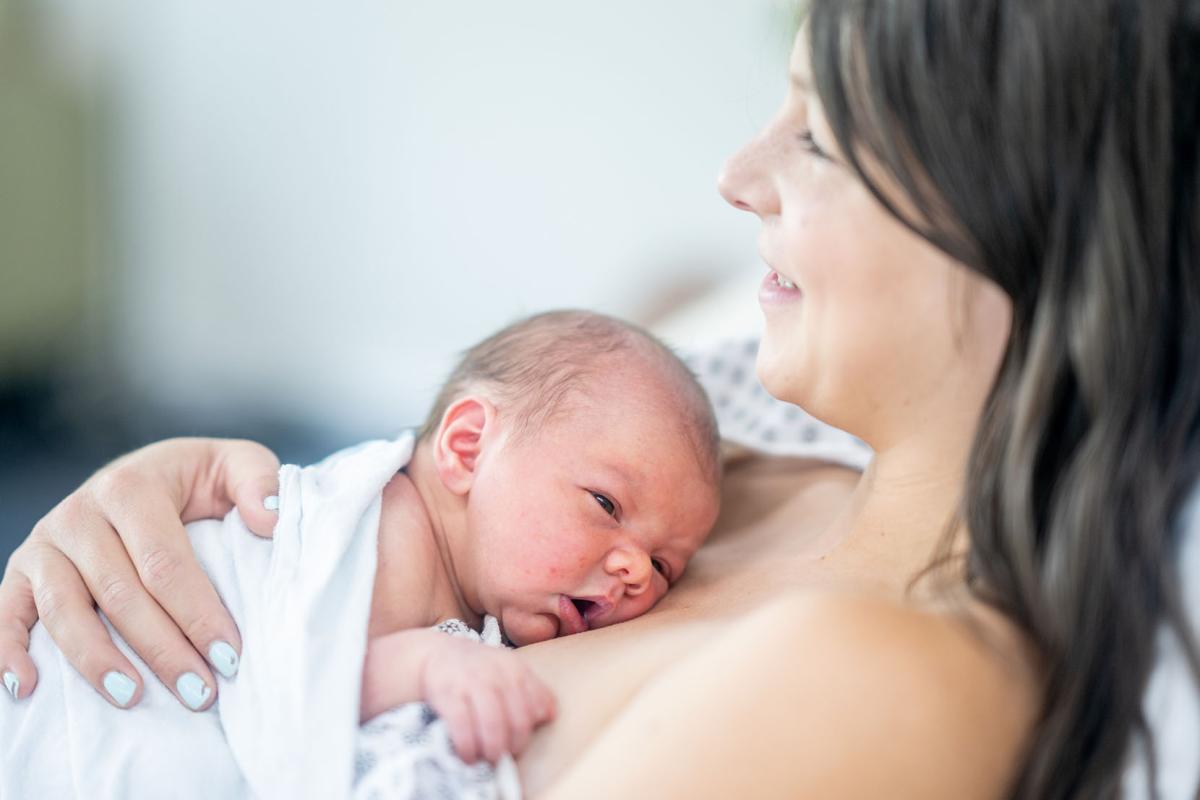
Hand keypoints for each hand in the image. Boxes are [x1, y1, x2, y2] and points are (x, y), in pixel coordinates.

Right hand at [0, 438, 280, 709]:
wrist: (144, 475)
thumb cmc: (197, 481)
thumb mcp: (233, 465)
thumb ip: (259, 480)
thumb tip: (270, 520)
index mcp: (131, 487)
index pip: (165, 562)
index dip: (197, 613)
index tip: (230, 656)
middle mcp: (79, 513)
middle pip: (120, 594)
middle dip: (162, 649)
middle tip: (199, 692)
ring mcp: (44, 544)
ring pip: (65, 611)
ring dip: (97, 662)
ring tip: (134, 699)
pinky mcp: (20, 572)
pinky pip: (5, 614)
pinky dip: (7, 652)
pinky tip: (27, 689)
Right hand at [422, 636, 556, 764]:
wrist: (437, 655)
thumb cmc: (478, 670)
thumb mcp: (506, 670)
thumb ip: (529, 689)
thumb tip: (549, 715)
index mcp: (515, 667)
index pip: (538, 703)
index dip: (532, 728)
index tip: (520, 740)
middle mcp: (497, 672)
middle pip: (518, 718)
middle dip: (514, 744)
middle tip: (505, 755)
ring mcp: (472, 681)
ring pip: (493, 723)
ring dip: (493, 748)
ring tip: (489, 758)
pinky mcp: (448, 693)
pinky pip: (463, 725)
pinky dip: (468, 746)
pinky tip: (468, 755)